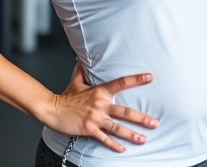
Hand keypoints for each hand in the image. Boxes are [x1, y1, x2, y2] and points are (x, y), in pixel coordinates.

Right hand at [44, 67, 158, 152]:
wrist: (52, 109)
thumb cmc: (66, 96)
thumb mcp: (76, 81)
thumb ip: (82, 70)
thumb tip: (81, 57)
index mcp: (100, 91)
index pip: (121, 83)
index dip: (136, 80)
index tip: (150, 77)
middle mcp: (100, 105)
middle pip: (125, 112)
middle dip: (141, 118)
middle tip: (155, 123)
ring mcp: (95, 118)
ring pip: (117, 128)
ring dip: (132, 134)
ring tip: (143, 139)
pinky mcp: (89, 129)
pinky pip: (104, 138)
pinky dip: (113, 145)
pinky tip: (123, 149)